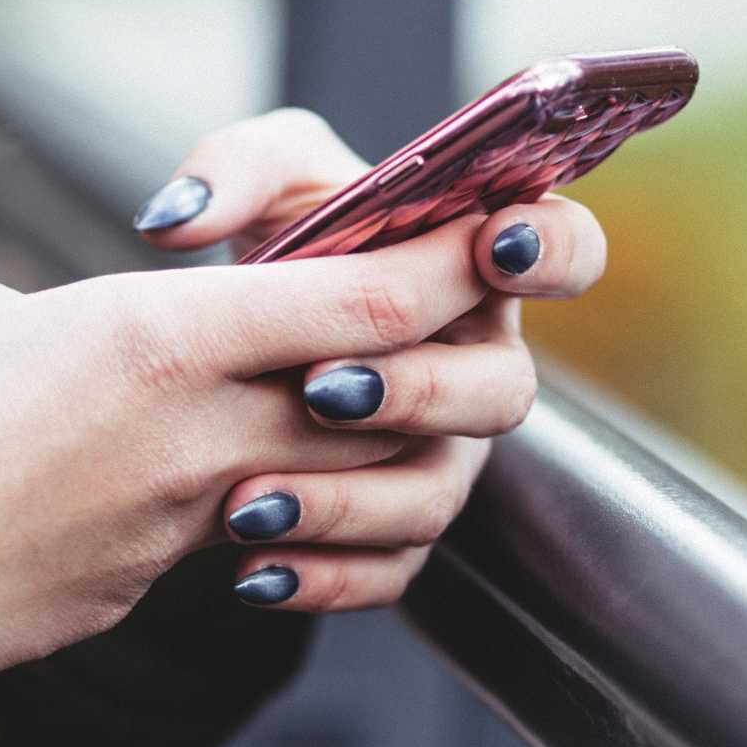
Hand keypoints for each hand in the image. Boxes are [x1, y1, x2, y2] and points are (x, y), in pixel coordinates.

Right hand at [0, 212, 490, 669]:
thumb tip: (22, 328)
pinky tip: (228, 499)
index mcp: (158, 339)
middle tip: (430, 327)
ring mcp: (176, 528)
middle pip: (384, 402)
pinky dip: (264, 520)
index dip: (444, 268)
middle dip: (430, 365)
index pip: (364, 302)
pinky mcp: (138, 591)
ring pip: (332, 486)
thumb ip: (25, 304)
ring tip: (325, 417)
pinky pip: (243, 549)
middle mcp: (196, 437)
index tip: (485, 237)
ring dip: (354, 455)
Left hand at [127, 108, 607, 613]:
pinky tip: (253, 570)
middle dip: (418, 390)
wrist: (232, 348)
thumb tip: (178, 221)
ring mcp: (446, 454)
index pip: (568, 251)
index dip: (551, 250)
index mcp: (479, 267)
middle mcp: (478, 366)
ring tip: (250, 500)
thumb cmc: (283, 241)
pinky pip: (387, 571)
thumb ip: (233, 170)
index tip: (491, 245)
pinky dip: (321, 577)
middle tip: (321, 386)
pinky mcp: (398, 529)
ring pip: (435, 495)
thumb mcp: (262, 182)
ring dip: (349, 500)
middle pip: (504, 392)